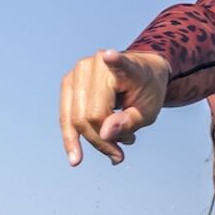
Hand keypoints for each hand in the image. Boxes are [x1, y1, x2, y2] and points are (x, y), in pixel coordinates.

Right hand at [59, 49, 169, 165]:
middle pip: (90, 114)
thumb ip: (128, 122)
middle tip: (122, 153)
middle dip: (104, 141)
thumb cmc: (147, 91)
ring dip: (92, 141)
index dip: (115, 61)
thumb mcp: (148, 111)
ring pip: (75, 118)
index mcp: (126, 67)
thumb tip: (104, 134)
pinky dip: (72, 138)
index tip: (110, 55)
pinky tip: (75, 158)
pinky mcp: (68, 83)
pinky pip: (66, 115)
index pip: (119, 65)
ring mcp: (77, 72)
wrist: (141, 73)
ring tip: (113, 152)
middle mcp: (96, 65)